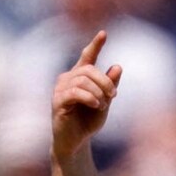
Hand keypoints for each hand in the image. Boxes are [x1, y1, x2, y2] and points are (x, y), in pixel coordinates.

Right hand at [51, 31, 122, 159]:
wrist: (76, 142)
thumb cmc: (88, 121)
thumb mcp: (105, 102)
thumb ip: (110, 86)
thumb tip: (117, 67)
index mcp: (80, 77)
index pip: (87, 57)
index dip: (95, 45)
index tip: (104, 33)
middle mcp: (68, 79)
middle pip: (89, 69)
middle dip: (105, 81)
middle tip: (113, 95)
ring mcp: (60, 89)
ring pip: (83, 80)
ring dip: (98, 92)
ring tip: (102, 104)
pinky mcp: (58, 101)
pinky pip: (75, 92)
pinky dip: (89, 97)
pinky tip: (96, 105)